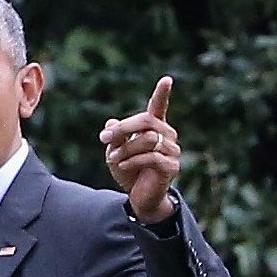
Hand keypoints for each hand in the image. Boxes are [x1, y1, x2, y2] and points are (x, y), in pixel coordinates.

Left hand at [99, 76, 180, 222]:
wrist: (140, 198)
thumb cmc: (129, 171)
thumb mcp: (116, 152)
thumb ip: (115, 138)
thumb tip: (110, 124)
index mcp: (155, 128)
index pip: (159, 107)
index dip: (162, 93)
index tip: (167, 79)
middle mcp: (167, 136)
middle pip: (147, 121)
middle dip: (123, 128)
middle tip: (104, 138)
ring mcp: (172, 151)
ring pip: (148, 139)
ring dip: (125, 148)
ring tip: (112, 159)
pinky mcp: (172, 166)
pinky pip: (151, 157)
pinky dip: (131, 160)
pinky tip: (121, 166)